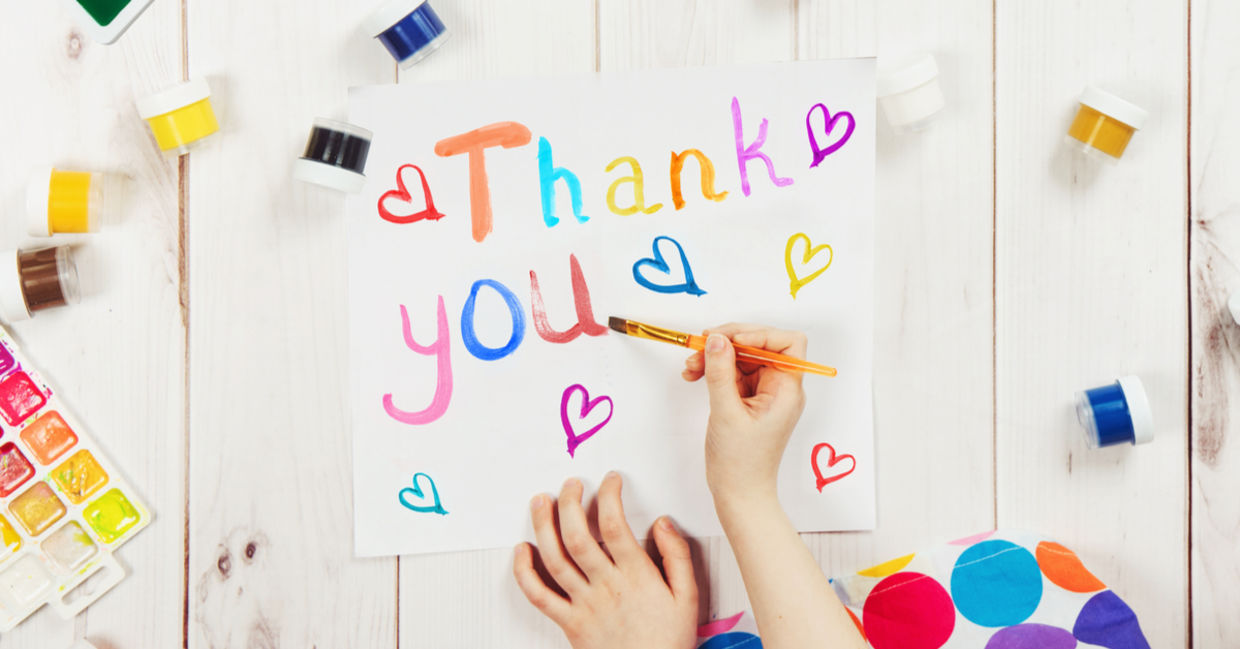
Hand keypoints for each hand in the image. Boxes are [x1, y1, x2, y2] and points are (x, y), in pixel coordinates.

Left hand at [513, 472, 697, 648]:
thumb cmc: (668, 641)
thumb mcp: (688, 597)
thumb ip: (677, 556)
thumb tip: (663, 522)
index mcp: (636, 576)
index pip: (614, 525)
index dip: (609, 495)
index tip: (610, 481)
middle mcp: (606, 586)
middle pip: (578, 535)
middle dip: (570, 502)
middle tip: (570, 484)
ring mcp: (583, 604)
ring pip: (555, 558)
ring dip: (543, 525)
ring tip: (541, 501)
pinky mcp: (569, 622)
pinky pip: (539, 595)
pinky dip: (524, 571)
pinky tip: (522, 550)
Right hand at [681, 324, 807, 506]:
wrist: (739, 494)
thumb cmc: (741, 463)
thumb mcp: (726, 412)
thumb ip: (720, 372)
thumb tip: (718, 339)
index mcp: (787, 390)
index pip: (787, 344)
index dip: (760, 334)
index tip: (731, 340)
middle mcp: (780, 387)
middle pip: (760, 345)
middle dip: (729, 343)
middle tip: (701, 345)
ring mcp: (764, 393)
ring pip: (742, 357)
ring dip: (716, 356)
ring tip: (690, 366)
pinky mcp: (749, 399)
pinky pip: (733, 373)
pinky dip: (714, 370)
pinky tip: (694, 375)